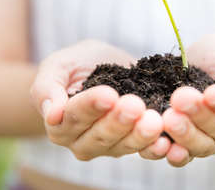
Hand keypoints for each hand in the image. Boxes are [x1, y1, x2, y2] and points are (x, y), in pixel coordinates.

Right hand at [30, 40, 170, 160]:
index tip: (108, 95)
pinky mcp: (132, 143)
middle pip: (100, 136)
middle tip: (135, 106)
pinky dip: (155, 147)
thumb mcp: (57, 66)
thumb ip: (47, 88)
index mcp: (60, 124)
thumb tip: (51, 114)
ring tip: (154, 121)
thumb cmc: (75, 65)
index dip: (91, 107)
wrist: (100, 65)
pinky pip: (144, 149)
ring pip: (123, 145)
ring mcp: (109, 146)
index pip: (74, 117)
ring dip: (140, 135)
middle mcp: (82, 141)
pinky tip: (166, 141)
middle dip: (118, 122)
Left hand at [163, 34, 214, 166]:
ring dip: (185, 134)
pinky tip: (162, 145)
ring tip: (169, 117)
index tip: (211, 93)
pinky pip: (184, 155)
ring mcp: (214, 141)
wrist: (203, 63)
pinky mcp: (189, 145)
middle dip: (200, 115)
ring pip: (203, 145)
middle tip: (181, 98)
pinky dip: (173, 153)